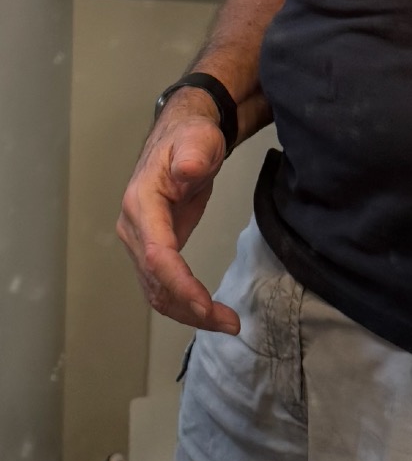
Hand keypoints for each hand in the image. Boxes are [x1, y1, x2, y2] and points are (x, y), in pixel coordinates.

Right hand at [117, 90, 239, 332]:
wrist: (182, 137)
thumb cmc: (191, 138)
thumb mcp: (198, 139)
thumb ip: (193, 154)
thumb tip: (186, 170)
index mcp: (142, 203)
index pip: (157, 254)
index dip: (180, 284)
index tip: (206, 305)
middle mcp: (133, 228)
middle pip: (155, 281)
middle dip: (190, 307)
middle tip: (228, 322)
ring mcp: (140, 242)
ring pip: (156, 291)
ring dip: (188, 313)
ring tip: (226, 323)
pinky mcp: (153, 250)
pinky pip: (163, 286)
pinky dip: (184, 303)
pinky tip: (209, 312)